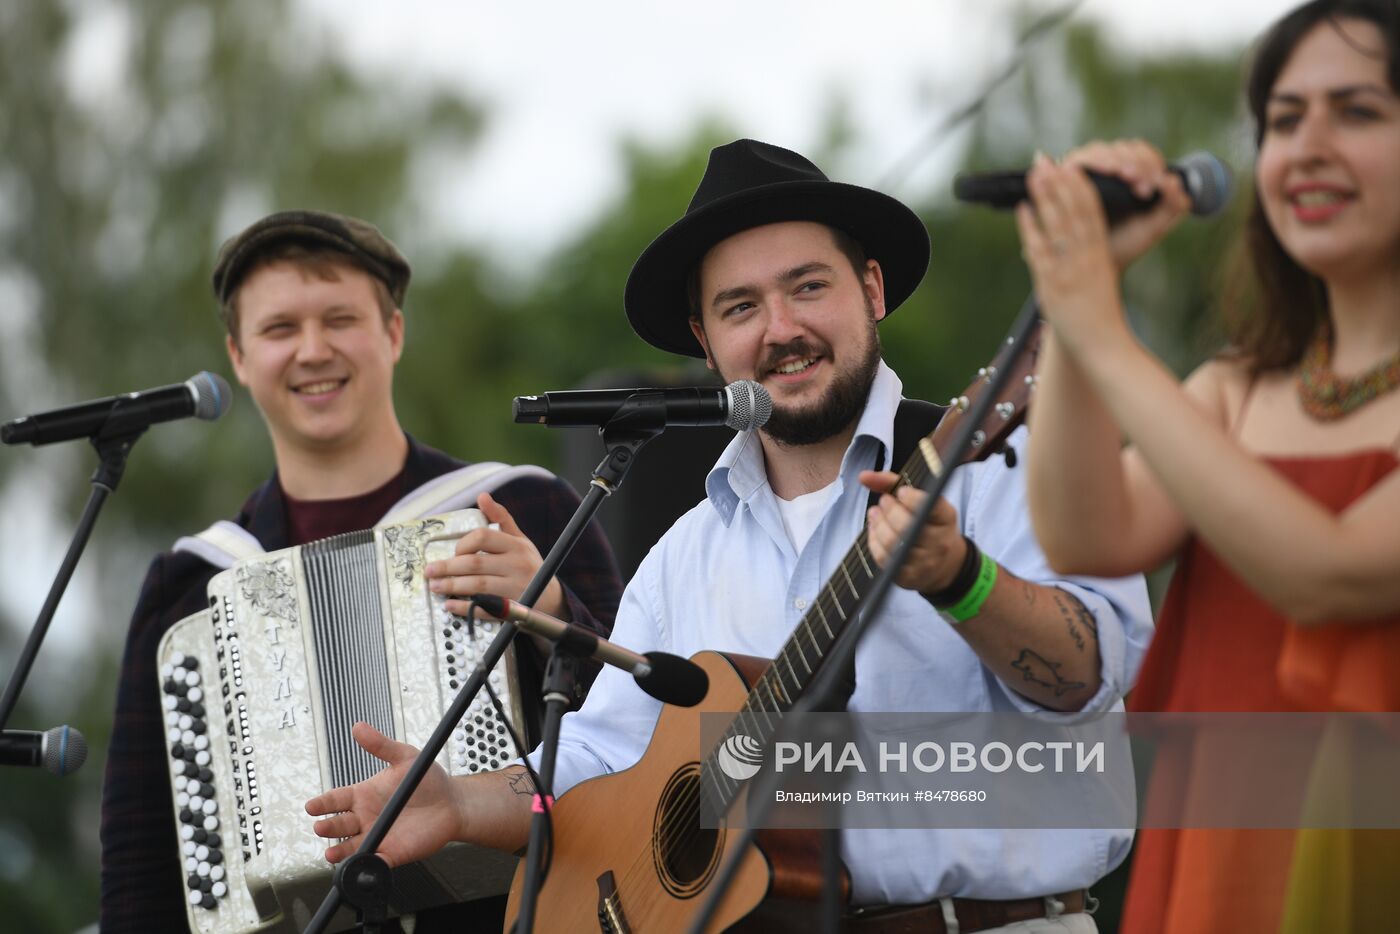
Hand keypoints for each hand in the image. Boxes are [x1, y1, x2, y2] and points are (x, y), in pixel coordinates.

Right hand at [305, 722, 462, 866]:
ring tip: (332, 853)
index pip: (335, 800)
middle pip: (338, 825)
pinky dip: (365, 865)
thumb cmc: (428, 779)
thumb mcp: (405, 757)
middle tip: (321, 827)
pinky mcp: (391, 853)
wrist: (452, 803)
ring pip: (350, 847)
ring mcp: (377, 836)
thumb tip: (359, 727)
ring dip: (339, 851)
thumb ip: (381, 745)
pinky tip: (361, 864)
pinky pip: (374, 862)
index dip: (322, 804)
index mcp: (363, 795)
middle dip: (328, 827)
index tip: (311, 806)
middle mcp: (365, 817)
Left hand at [425, 492, 567, 618]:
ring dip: (453, 586)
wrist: (551, 597)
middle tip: (429, 571)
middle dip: (448, 568)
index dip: (462, 544)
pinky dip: (465, 608)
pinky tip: (450, 605)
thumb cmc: (528, 564)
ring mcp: (516, 588)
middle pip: (475, 563)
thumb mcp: (519, 539)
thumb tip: (482, 496)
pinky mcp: (513, 609)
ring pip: (478, 586)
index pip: (483, 537)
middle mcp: (517, 565)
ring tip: (435, 586)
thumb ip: (500, 518)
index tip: (453, 552)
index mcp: (516, 545)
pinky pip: (485, 609)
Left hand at [859, 471, 966, 594]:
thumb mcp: (921, 501)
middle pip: (907, 525)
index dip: (912, 498)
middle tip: (884, 502)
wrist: (943, 565)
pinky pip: (883, 558)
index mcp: (946, 518)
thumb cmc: (928, 524)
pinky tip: (875, 530)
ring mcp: (923, 562)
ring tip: (875, 513)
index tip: (900, 492)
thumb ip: (893, 483)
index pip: (931, 507)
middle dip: (889, 509)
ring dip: (877, 524)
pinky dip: (873, 541)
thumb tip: (863, 476)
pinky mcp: (908, 577)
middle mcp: (938, 542)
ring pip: (892, 542)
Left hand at [1015, 143, 1189, 356]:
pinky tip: (1022, 209)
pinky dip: (1030, 227)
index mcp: (1100, 255)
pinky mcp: (1051, 285)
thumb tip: (1075, 232)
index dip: (1080, 186)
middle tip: (1047, 159)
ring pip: (1058, 225)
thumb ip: (1088, 255)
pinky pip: (1039, 250)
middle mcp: (1085, 258)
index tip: (1070, 165)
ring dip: (1045, 196)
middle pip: (1074, 212)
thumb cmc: (1101, 313)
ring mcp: (1068, 270)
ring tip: (1035, 174)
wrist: (1103, 345)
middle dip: (1060, 183)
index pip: (1093, 213)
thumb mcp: (1099, 277)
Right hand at [1058, 139, 1191, 270]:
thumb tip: (1174, 181)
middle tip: (1143, 185)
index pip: (1141, 153)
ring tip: (1124, 176)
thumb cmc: (1124, 245)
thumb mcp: (1153, 227)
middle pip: (1121, 149)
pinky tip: (1098, 171)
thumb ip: (1172, 206)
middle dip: (1135, 163)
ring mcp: (1083, 172)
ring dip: (1114, 160)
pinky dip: (1088, 163)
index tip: (1156, 182)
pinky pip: (1074, 161)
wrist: (1095, 265)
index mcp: (1130, 174)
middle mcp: (1106, 168)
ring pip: (1098, 150)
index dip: (1150, 162)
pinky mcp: (1063, 178)